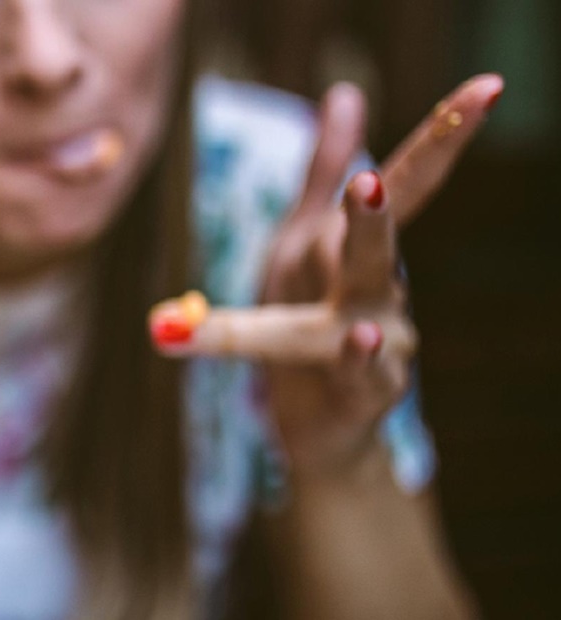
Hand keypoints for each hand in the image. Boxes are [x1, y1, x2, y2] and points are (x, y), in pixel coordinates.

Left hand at [150, 75, 503, 478]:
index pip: (404, 186)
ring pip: (368, 311)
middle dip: (377, 213)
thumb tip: (344, 94)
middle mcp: (381, 291)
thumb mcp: (302, 242)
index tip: (487, 88)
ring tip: (352, 288)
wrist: (315, 424)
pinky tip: (362, 338)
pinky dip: (360, 359)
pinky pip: (362, 375)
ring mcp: (384, 343)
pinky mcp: (367, 394)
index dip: (442, 138)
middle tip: (367, 181)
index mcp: (358, 250)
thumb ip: (320, 170)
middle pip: (379, 245)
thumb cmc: (307, 324)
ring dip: (357, 293)